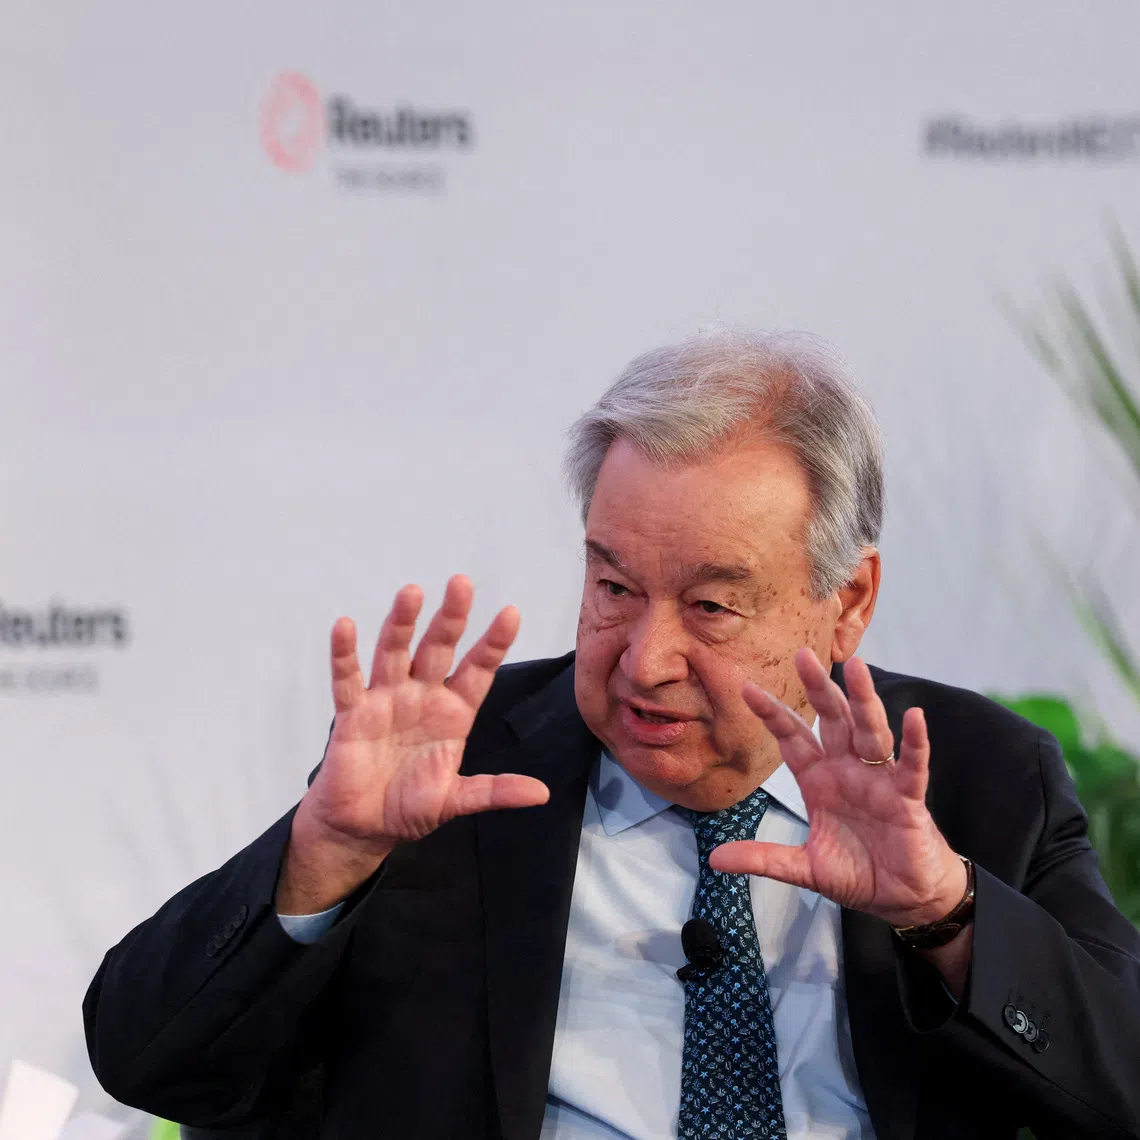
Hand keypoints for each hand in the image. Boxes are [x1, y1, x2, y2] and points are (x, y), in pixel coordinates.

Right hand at [277, 575, 548, 912]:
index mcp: (453, 712)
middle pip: (439, 648)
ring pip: (396, 652)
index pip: (478, 669)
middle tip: (462, 583)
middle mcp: (422, 696)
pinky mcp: (352, 714)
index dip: (493, 642)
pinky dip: (345, 654)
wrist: (362, 828)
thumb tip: (540, 794)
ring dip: (403, 623)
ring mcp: (386, 700)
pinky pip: (348, 679)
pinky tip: (344, 626)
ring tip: (412, 592)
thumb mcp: (456, 800)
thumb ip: (494, 791)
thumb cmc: (409, 807)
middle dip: (450, 617)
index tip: (512, 613)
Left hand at [709, 650, 965, 929]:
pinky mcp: (908, 799)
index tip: (747, 687)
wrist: (902, 896)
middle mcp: (848, 769)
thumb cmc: (858, 872)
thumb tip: (715, 859)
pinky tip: (913, 718)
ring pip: (870, 731)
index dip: (772, 714)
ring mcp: (879, 780)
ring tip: (857, 667)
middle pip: (831, 720)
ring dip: (864, 700)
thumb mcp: (804, 867)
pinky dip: (915, 742)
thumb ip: (764, 858)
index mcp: (819, 779)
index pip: (793, 738)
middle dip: (817, 688)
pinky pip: (912, 766)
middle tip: (802, 654)